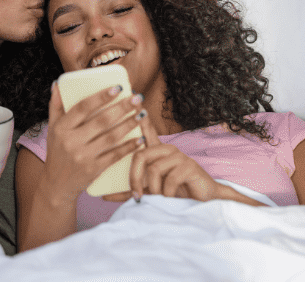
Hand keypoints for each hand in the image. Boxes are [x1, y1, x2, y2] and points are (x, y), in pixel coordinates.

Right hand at [43, 83, 144, 203]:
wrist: (57, 185)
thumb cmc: (57, 152)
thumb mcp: (52, 128)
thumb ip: (56, 105)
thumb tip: (58, 84)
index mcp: (61, 128)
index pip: (83, 107)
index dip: (101, 96)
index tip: (118, 87)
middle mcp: (72, 141)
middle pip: (101, 120)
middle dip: (122, 107)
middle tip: (137, 98)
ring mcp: (83, 156)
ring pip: (111, 137)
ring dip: (128, 124)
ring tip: (141, 113)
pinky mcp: (94, 169)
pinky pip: (115, 155)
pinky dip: (128, 146)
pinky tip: (139, 138)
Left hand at [104, 113, 219, 202]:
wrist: (200, 203)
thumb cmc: (172, 193)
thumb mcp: (148, 191)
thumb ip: (128, 190)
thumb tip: (103, 196)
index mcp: (157, 151)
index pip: (146, 130)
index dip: (139, 117)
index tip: (134, 102)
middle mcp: (167, 149)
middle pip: (140, 155)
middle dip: (135, 178)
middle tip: (136, 194)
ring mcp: (178, 155)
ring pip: (154, 170)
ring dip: (154, 190)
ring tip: (160, 197)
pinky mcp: (189, 166)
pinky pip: (169, 180)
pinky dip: (167, 194)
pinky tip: (171, 197)